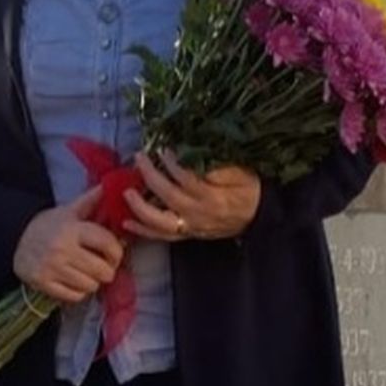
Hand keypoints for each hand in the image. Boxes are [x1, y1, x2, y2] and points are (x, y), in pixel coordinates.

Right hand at [13, 187, 126, 302]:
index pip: (108, 244)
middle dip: (107, 270)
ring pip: (91, 286)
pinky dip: (79, 292)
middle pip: (103, 270)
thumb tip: (112, 184)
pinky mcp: (42, 283)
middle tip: (102, 267)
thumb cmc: (49, 225)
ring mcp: (51, 268)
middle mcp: (62, 249)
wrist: (14, 238)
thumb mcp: (69, 211)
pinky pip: (74, 296)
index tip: (114, 254)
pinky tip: (74, 282)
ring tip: (87, 274)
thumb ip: (92, 200)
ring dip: (93, 282)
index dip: (117, 252)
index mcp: (72, 229)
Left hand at [123, 151, 259, 241]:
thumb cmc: (249, 188)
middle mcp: (199, 213)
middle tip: (139, 158)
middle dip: (150, 175)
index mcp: (214, 196)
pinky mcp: (187, 234)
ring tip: (126, 192)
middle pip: (168, 195)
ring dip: (140, 207)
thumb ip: (219, 166)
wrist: (258, 215)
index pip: (186, 178)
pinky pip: (162, 236)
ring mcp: (191, 226)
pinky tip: (126, 222)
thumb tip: (194, 157)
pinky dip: (143, 230)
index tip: (162, 149)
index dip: (172, 163)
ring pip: (160, 221)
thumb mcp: (241, 172)